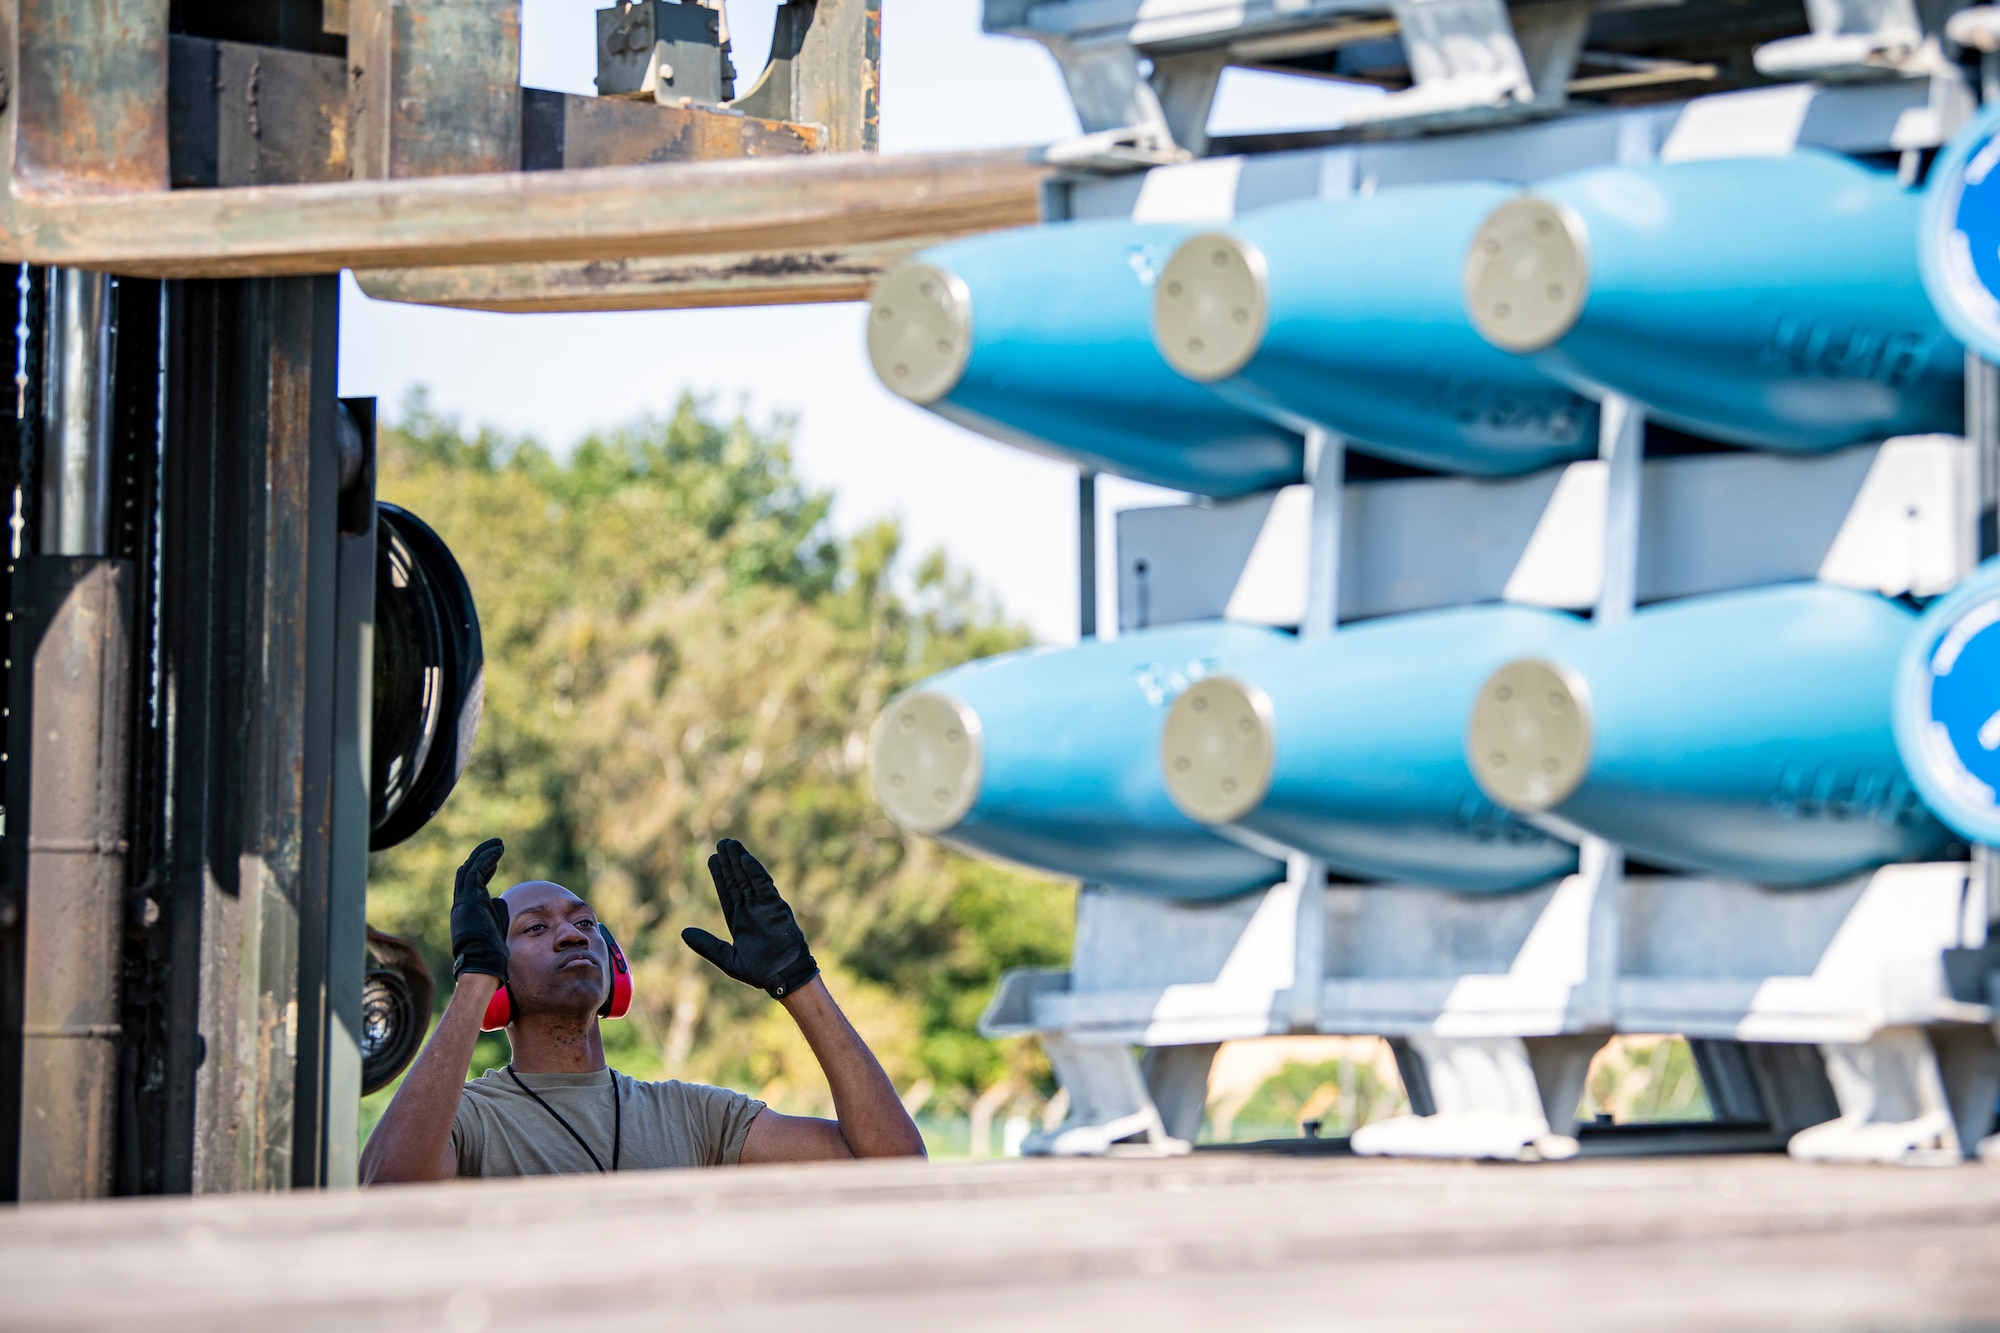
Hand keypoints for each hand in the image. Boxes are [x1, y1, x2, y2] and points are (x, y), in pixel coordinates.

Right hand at [450, 838, 509, 982]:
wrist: (482, 962)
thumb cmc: (491, 950)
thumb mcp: (495, 925)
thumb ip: (495, 911)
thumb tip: (499, 899)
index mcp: (467, 911)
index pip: (472, 884)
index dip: (484, 869)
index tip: (496, 860)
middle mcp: (461, 904)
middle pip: (467, 873)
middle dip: (482, 857)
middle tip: (498, 846)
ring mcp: (463, 901)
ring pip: (469, 869)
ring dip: (484, 854)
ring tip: (500, 844)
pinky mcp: (468, 899)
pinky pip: (475, 871)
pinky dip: (486, 859)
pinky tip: (498, 850)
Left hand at [682, 839, 818, 998]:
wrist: (785, 977)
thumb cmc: (760, 971)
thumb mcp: (728, 959)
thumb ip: (708, 945)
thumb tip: (683, 932)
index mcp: (739, 920)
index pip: (727, 892)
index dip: (720, 875)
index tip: (712, 858)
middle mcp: (751, 909)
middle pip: (738, 880)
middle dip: (729, 863)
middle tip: (722, 843)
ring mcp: (764, 906)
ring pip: (750, 879)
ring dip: (741, 862)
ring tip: (732, 844)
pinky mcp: (776, 907)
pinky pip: (764, 886)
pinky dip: (755, 872)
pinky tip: (746, 860)